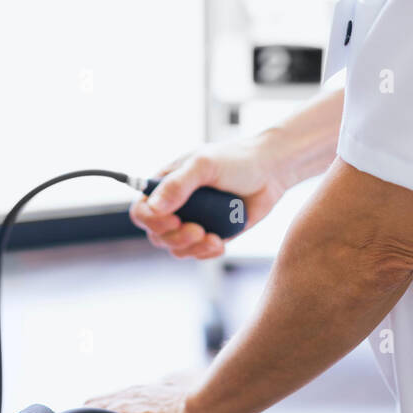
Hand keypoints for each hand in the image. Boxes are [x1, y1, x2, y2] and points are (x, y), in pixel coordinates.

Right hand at [130, 131, 291, 259]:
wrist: (271, 172)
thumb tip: (154, 207)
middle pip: (156, 234)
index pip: (141, 210)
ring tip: (212, 238)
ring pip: (176, 248)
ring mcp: (193, 221)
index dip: (150, 221)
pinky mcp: (211, 234)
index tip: (173, 220)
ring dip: (190, 248)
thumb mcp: (205, 165)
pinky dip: (205, 252)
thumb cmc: (236, 159)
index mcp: (166, 184)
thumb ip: (178, 184)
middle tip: (197, 230)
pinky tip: (219, 243)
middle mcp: (175, 205)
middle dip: (175, 238)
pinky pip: (198, 253)